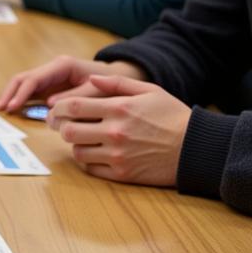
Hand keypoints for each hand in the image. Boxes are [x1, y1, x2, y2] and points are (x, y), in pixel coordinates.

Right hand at [0, 54, 145, 113]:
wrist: (120, 79)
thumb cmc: (111, 84)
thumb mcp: (96, 89)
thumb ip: (75, 96)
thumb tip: (50, 105)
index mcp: (62, 66)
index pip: (34, 78)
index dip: (21, 93)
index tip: (12, 106)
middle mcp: (52, 69)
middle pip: (24, 78)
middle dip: (11, 92)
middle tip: (2, 108)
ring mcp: (50, 77)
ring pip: (24, 84)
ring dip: (13, 96)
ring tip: (3, 109)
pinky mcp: (51, 86)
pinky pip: (32, 92)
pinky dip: (22, 100)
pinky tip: (14, 109)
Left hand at [48, 74, 190, 186]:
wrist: (196, 148)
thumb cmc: (173, 116)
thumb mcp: (149, 90)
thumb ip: (117, 83)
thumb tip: (90, 78)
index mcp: (119, 108)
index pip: (73, 106)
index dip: (59, 107)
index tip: (57, 108)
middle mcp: (115, 132)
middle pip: (69, 131)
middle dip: (63, 126)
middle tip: (66, 125)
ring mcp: (117, 155)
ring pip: (77, 152)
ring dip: (76, 145)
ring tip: (83, 139)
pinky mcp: (122, 174)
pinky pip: (91, 169)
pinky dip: (87, 161)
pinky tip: (94, 153)